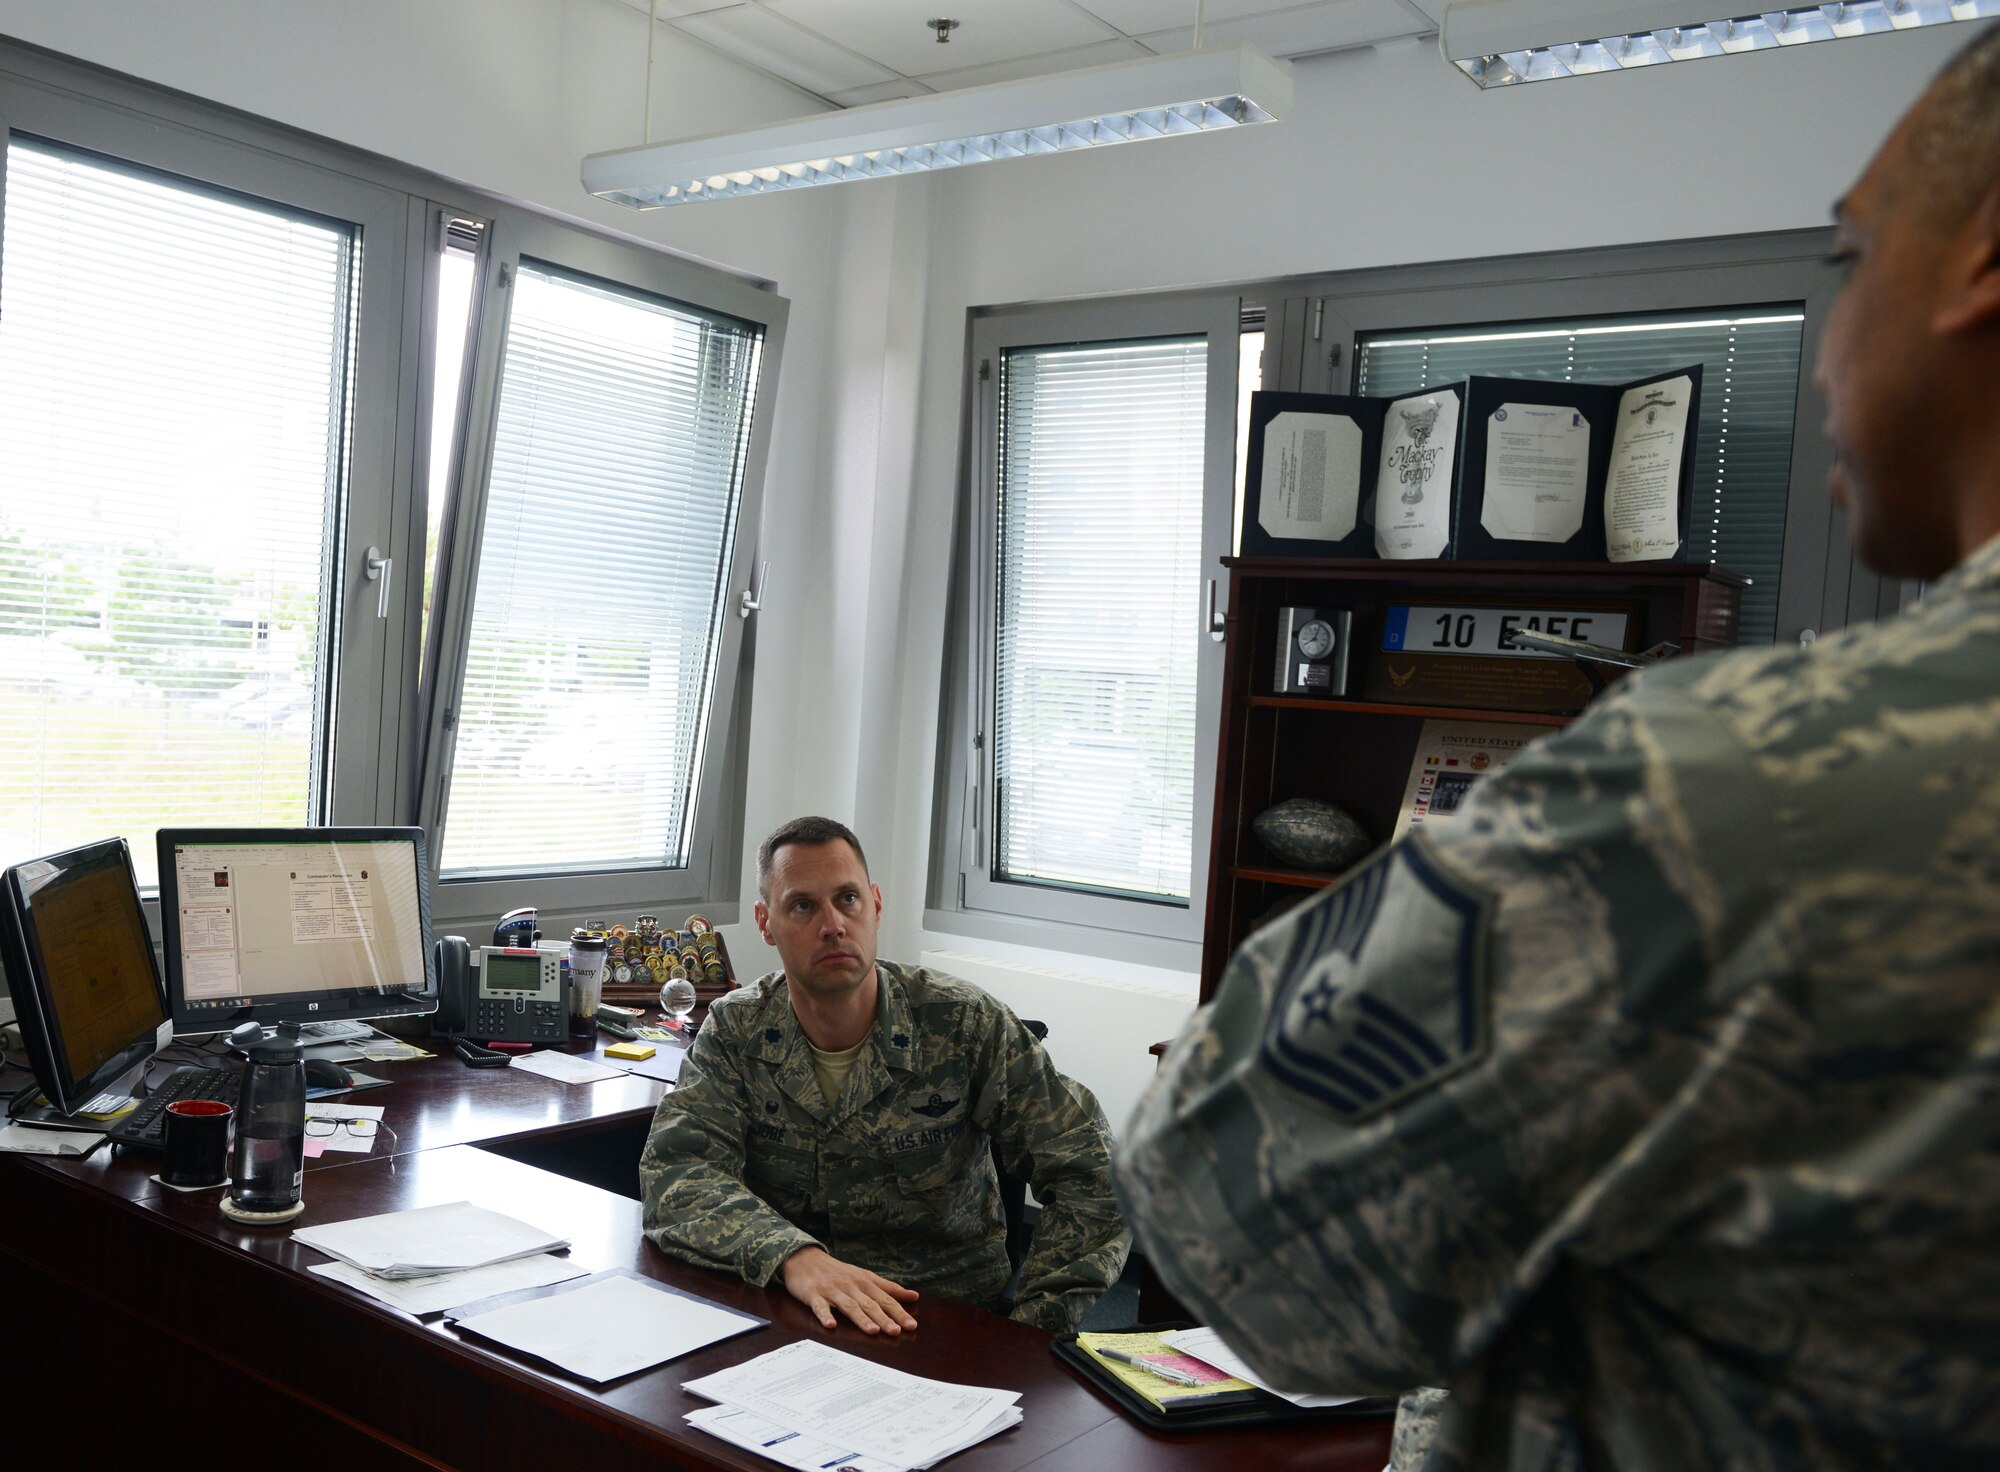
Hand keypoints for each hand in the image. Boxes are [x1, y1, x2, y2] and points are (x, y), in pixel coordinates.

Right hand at [779, 1247, 919, 1335]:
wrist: (806, 1259)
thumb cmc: (838, 1271)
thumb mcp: (865, 1276)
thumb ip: (888, 1288)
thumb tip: (914, 1296)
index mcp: (864, 1282)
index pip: (885, 1299)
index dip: (899, 1312)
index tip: (912, 1325)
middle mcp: (851, 1286)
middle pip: (869, 1304)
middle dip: (883, 1318)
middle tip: (896, 1331)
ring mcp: (832, 1290)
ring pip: (849, 1306)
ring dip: (861, 1318)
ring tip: (872, 1331)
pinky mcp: (814, 1295)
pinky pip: (820, 1307)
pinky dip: (825, 1316)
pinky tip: (831, 1325)